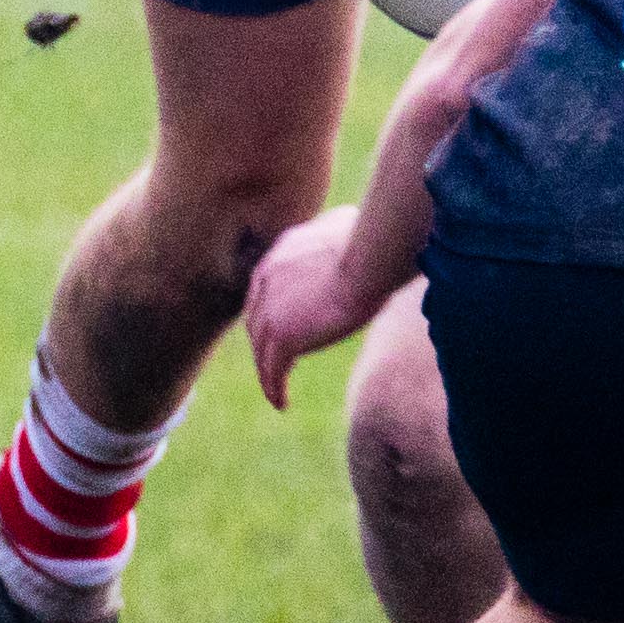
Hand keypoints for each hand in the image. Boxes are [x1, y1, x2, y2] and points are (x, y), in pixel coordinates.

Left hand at [245, 207, 385, 406]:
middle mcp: (264, 282)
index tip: (280, 327)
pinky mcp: (283, 337)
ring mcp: (270, 311)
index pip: (263, 291)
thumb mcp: (344, 222)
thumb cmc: (367, 240)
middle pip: (255, 321)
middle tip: (274, 361)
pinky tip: (281, 403)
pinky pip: (272, 371)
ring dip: (266, 371)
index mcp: (278, 256)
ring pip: (261, 351)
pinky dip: (273, 389)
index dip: (269, 312)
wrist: (366, 260)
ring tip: (276, 388)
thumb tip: (349, 219)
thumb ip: (336, 225)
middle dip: (262, 342)